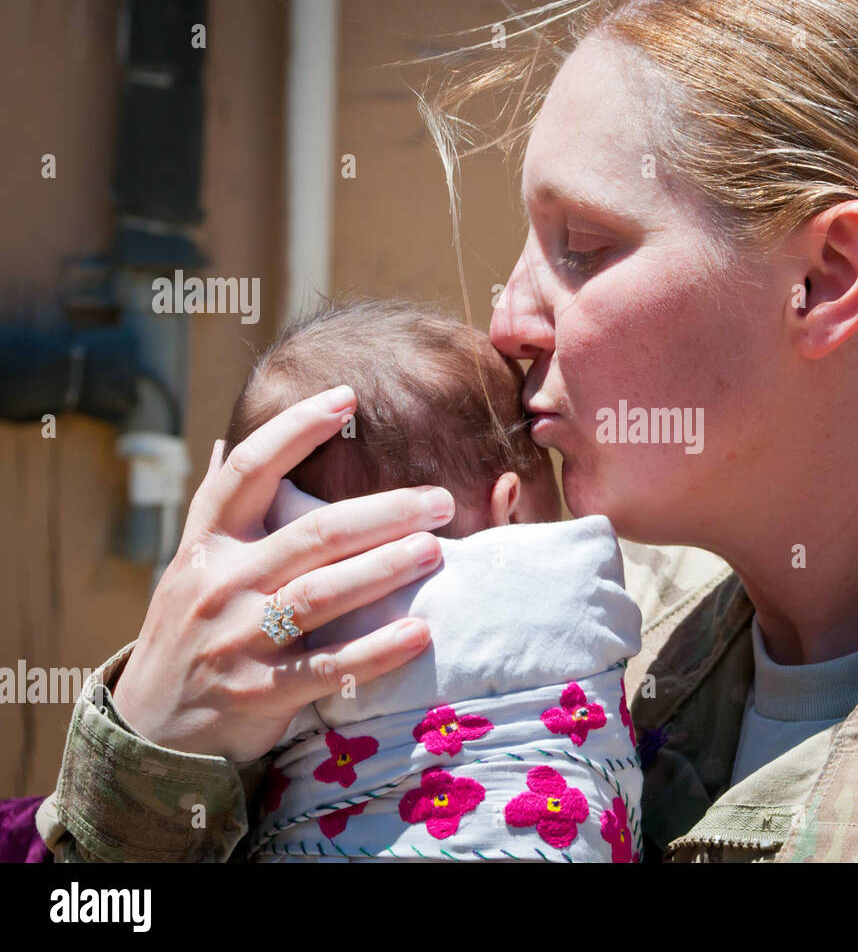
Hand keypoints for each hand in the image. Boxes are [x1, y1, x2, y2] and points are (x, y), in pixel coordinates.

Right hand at [112, 385, 454, 762]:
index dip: (294, 430)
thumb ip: (219, 508)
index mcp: (207, 543)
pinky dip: (376, 651)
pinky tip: (420, 632)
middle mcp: (219, 585)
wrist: (149, 730)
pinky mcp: (260, 694)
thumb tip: (234, 439)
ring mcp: (238, 641)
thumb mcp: (191, 565)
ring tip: (434, 549)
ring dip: (384, 570)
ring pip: (321, 595)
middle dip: (382, 513)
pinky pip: (328, 668)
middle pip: (311, 535)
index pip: (247, 471)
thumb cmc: (190, 631)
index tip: (346, 398)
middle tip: (439, 501)